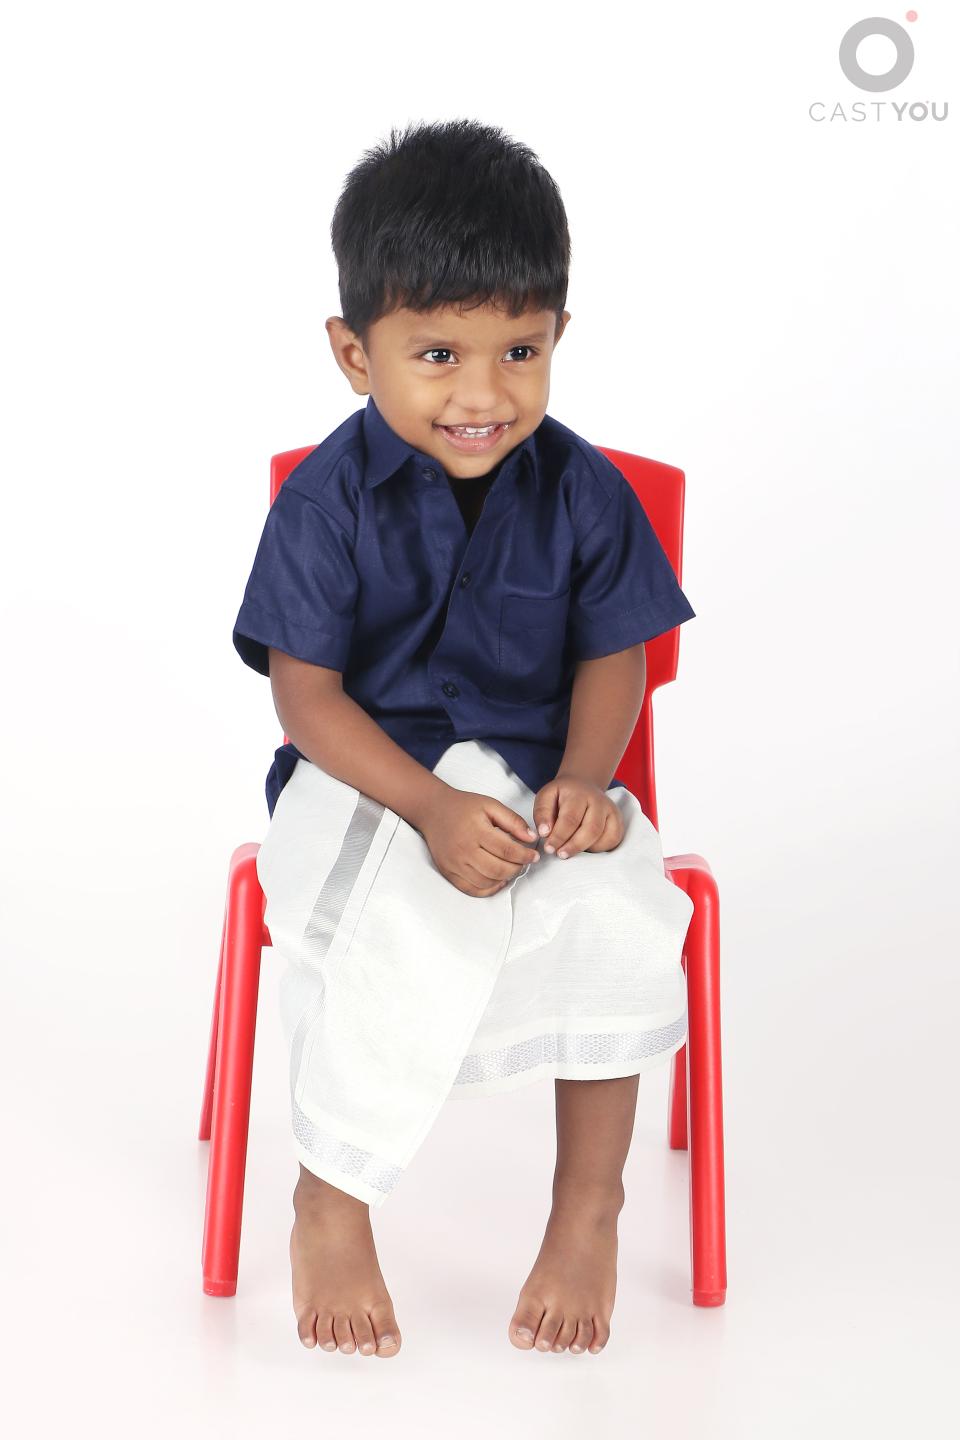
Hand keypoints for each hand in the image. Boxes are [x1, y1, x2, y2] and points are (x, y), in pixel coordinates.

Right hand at [418, 785, 540, 897]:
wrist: (433, 810)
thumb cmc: (463, 806)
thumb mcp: (490, 805)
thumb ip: (513, 821)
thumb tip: (531, 838)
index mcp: (476, 831)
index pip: (507, 851)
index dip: (525, 856)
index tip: (534, 856)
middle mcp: (464, 850)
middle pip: (498, 870)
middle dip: (517, 868)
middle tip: (524, 862)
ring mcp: (454, 864)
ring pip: (486, 882)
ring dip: (504, 878)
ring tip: (511, 868)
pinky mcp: (448, 872)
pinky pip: (471, 889)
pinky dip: (488, 889)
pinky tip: (497, 880)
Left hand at [532, 773, 624, 858]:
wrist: (581, 785)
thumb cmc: (561, 795)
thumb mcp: (546, 797)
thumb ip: (542, 813)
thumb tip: (544, 833)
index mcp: (578, 794)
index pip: (570, 819)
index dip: (559, 837)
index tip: (548, 848)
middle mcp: (598, 801)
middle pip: (591, 829)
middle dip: (574, 846)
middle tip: (560, 854)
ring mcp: (611, 810)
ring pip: (605, 836)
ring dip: (586, 849)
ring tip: (570, 851)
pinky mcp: (617, 820)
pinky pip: (614, 839)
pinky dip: (600, 848)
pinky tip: (586, 848)